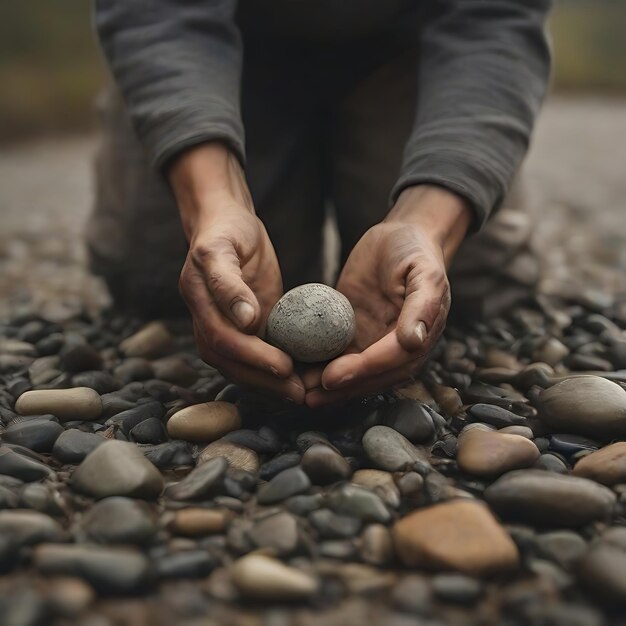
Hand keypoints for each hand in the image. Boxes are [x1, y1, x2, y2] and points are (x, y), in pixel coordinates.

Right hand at [169, 143, 304, 402]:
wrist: (225, 223)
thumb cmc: (227, 230)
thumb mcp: (225, 247)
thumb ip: (229, 284)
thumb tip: (245, 321)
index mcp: (198, 299)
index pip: (220, 338)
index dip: (251, 356)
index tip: (284, 367)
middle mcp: (204, 319)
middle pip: (228, 361)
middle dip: (262, 379)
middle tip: (297, 391)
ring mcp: (220, 326)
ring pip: (237, 366)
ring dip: (266, 384)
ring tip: (299, 394)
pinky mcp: (238, 328)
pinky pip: (250, 356)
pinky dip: (269, 372)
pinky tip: (295, 380)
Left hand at [305, 185, 471, 406]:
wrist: (400, 237)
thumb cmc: (415, 252)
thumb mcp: (425, 274)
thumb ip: (423, 307)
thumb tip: (414, 341)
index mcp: (419, 336)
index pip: (390, 360)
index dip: (362, 371)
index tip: (333, 377)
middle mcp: (397, 346)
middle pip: (371, 376)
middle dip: (341, 389)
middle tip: (309, 396)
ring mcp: (375, 341)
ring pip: (354, 372)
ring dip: (329, 387)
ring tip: (299, 393)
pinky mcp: (355, 333)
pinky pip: (338, 354)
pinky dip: (320, 365)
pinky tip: (297, 371)